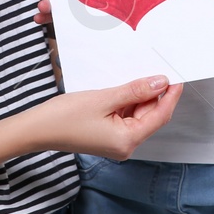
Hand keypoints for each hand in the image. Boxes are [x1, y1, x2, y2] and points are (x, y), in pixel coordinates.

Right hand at [31, 75, 181, 159]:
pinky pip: (125, 116)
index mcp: (127, 141)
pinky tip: (124, 86)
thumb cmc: (63, 118)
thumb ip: (135, 91)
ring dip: (139, 96)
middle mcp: (125, 146)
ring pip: (138, 114)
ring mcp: (116, 142)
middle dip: (153, 93)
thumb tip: (160, 83)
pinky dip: (127, 101)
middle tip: (155, 68)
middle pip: (150, 115)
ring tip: (136, 74)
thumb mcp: (104, 98)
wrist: (35, 130)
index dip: (170, 95)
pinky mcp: (108, 135)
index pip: (160, 115)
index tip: (177, 77)